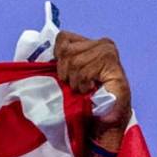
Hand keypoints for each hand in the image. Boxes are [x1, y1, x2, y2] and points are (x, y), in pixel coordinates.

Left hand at [54, 32, 131, 146]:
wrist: (110, 117)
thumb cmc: (90, 98)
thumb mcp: (72, 75)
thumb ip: (63, 61)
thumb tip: (44, 58)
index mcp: (91, 43)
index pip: (62, 39)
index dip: (59, 58)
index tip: (67, 75)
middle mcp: (102, 43)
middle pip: (66, 51)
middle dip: (66, 73)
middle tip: (77, 86)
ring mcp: (108, 52)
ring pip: (74, 62)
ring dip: (76, 82)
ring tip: (84, 89)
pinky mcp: (111, 63)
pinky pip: (84, 72)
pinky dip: (83, 85)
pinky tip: (90, 90)